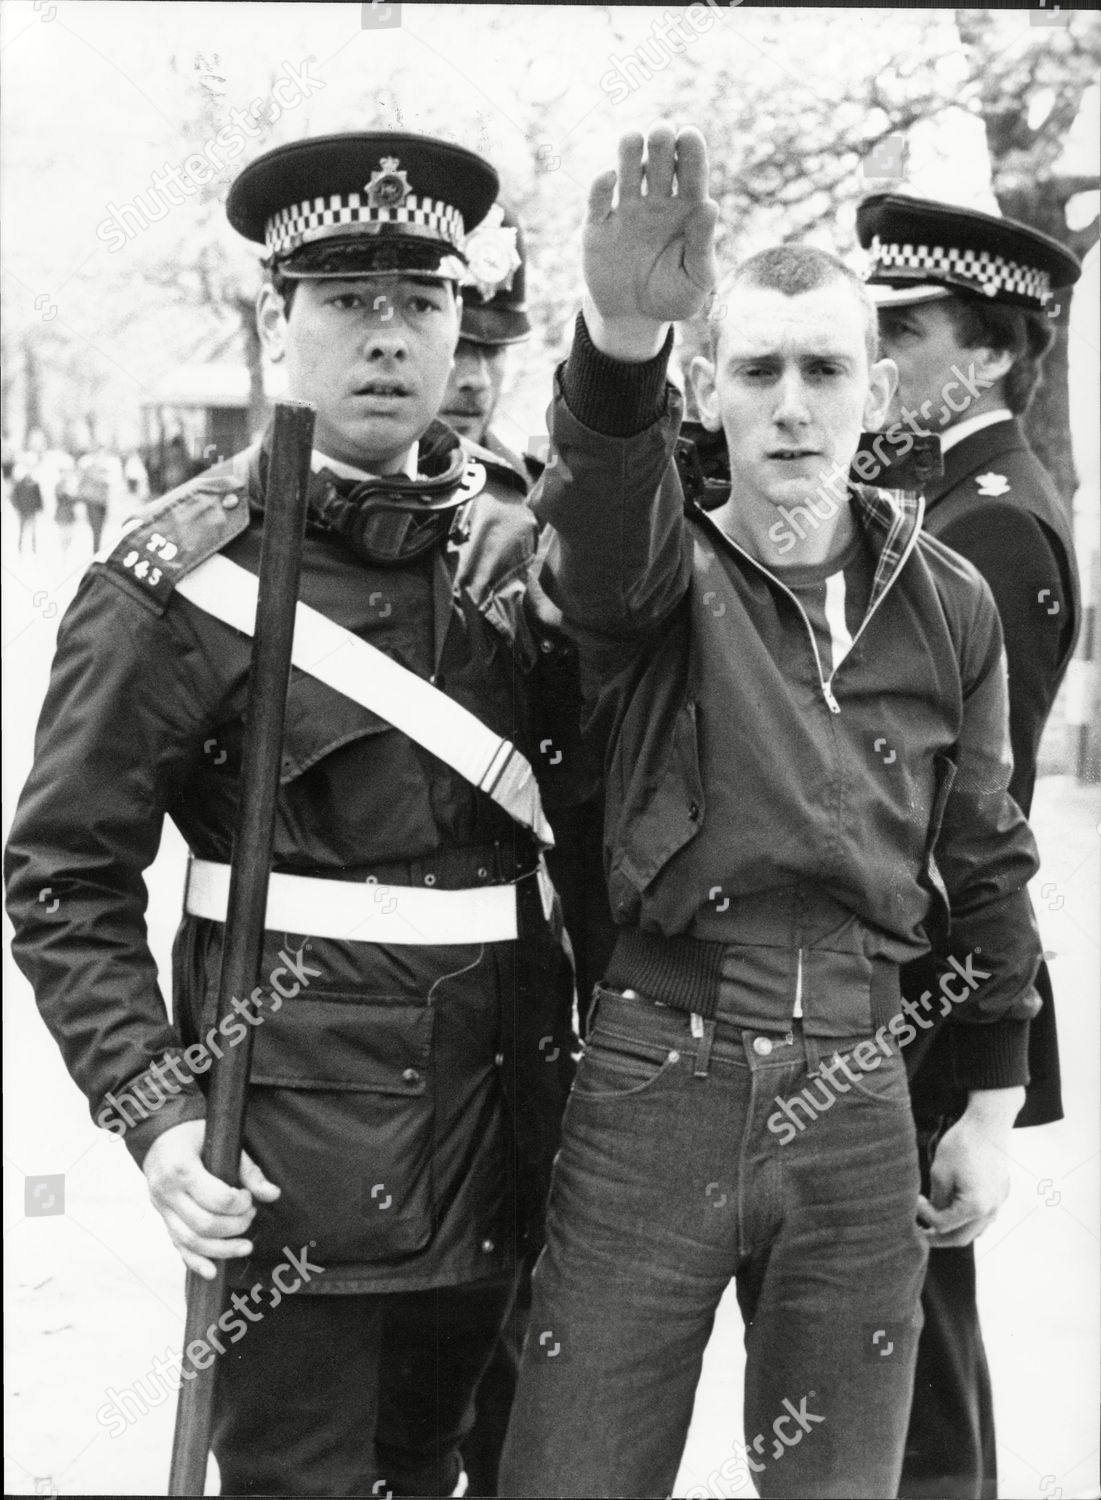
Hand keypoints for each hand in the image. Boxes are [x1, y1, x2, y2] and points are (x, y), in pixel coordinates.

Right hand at [142, 1118, 280, 1279]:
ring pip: (190, 1241)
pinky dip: (195, 1262)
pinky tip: (213, 1272)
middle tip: (251, 1216)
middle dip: (235, 1226)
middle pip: (204, 1224)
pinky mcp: (163, 1220)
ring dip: (222, 1249)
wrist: (158, 1138)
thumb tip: (273, 1194)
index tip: (249, 1196)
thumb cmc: (194, 1136)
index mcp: (181, 1168)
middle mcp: (167, 1192)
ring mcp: (162, 1209)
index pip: (216, 1198)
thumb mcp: (222, 1141)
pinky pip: (177, 1246)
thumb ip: (247, 1169)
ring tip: (246, 1246)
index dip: (240, 1203)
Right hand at [582, 123, 718, 359]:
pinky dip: (601, 186)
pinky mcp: (597, 227)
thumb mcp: (696, 279)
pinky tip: (610, 176)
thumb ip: (703, 246)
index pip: (691, 173)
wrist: (634, 318)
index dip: (691, 152)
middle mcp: (657, 202)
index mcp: (686, 210)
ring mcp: (626, 211)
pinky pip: (598, 201)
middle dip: (661, 144)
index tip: (689, 134)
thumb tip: (710, 205)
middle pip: (660, 163)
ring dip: (630, 153)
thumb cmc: (673, 296)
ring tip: (634, 137)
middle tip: (661, 130)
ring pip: (628, 172)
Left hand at [917, 1087, 1023, 1247]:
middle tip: (921, 1233)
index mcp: (975, 1207)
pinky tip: (953, 1209)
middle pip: (962, 1238)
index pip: (944, 1225)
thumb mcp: (940, 1172)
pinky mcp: (1001, 1194)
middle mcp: (991, 1210)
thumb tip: (933, 1217)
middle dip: (939, 1237)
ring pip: (975, 1230)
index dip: (925, 1216)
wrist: (988, 1124)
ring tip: (935, 1222)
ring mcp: (999, 1203)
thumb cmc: (963, 1145)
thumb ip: (936, 1200)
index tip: (914, 1202)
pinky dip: (968, 1219)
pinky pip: (984, 1216)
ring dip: (955, 1230)